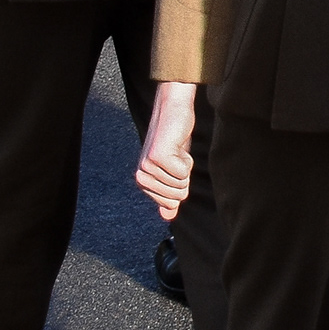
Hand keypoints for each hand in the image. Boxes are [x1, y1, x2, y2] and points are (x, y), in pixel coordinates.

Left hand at [135, 80, 196, 220]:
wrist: (173, 112)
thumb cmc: (175, 141)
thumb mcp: (174, 171)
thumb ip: (169, 194)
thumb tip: (168, 217)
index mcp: (143, 183)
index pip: (171, 203)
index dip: (181, 184)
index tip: (175, 166)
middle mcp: (142, 177)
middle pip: (177, 195)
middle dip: (184, 177)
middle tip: (177, 158)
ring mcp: (148, 167)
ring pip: (181, 183)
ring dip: (186, 166)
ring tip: (177, 151)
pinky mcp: (157, 157)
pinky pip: (182, 172)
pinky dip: (187, 159)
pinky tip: (178, 146)